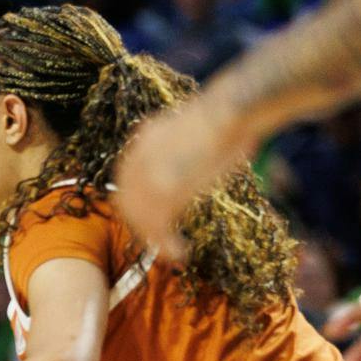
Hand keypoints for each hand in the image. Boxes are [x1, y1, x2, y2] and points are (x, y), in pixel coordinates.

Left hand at [114, 92, 256, 260]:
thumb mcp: (194, 131)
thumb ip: (181, 150)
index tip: (149, 218)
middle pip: (127, 201)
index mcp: (145, 138)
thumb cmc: (229, 117)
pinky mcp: (164, 190)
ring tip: (172, 251)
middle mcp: (140, 155)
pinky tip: (179, 252)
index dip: (136, 202)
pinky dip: (166, 244)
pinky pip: (158, 227)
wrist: (233, 109)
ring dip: (154, 239)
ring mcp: (149, 173)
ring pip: (140, 217)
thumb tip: (187, 171)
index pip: (128, 179)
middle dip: (141, 224)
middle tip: (159, 240)